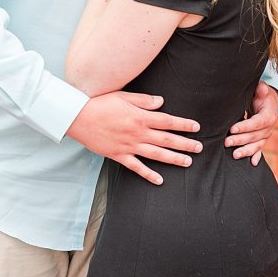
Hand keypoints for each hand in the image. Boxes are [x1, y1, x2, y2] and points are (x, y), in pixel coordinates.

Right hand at [66, 91, 202, 184]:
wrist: (78, 117)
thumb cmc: (99, 103)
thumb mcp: (123, 96)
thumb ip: (143, 100)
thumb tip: (161, 102)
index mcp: (140, 117)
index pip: (167, 121)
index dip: (183, 125)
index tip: (196, 127)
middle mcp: (137, 133)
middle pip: (166, 139)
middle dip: (184, 144)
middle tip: (199, 148)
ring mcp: (129, 146)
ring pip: (156, 154)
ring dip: (173, 159)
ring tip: (187, 162)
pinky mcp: (118, 155)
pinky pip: (136, 167)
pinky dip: (148, 174)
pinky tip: (160, 180)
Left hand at [224, 82, 277, 165]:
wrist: (268, 103)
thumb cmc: (261, 96)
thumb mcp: (261, 91)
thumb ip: (261, 90)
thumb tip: (262, 87)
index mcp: (268, 116)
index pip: (256, 123)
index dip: (245, 127)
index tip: (232, 129)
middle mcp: (269, 128)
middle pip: (254, 136)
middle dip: (240, 140)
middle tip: (226, 142)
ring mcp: (266, 136)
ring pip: (257, 145)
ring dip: (246, 151)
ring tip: (235, 155)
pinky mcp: (262, 140)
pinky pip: (260, 150)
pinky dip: (256, 157)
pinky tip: (253, 164)